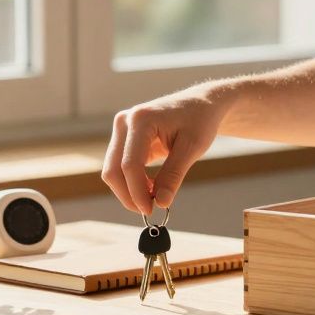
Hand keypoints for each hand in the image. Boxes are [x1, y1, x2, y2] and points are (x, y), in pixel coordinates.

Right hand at [100, 84, 228, 213]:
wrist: (201, 104)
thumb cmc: (200, 121)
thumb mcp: (192, 148)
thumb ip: (174, 175)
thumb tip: (160, 203)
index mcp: (140, 119)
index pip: (129, 164)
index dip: (137, 192)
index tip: (151, 210)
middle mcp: (125, 122)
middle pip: (113, 169)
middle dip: (129, 194)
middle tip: (150, 210)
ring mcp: (122, 129)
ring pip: (113, 170)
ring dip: (130, 189)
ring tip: (156, 196)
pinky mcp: (125, 138)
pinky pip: (121, 167)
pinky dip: (133, 182)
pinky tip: (152, 187)